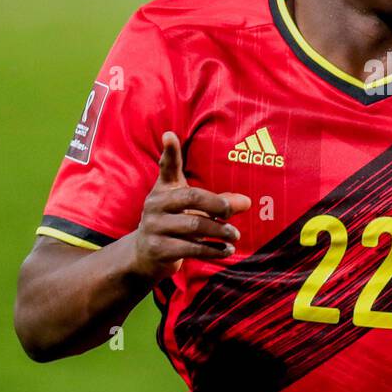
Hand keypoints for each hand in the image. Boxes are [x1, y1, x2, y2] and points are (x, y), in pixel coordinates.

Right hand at [131, 132, 251, 280]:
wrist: (144, 255)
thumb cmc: (174, 223)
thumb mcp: (190, 209)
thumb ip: (217, 202)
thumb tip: (247, 202)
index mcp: (163, 189)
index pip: (167, 167)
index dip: (169, 152)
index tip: (170, 135)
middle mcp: (155, 205)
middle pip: (193, 198)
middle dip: (218, 205)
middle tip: (233, 211)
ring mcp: (154, 227)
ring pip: (195, 226)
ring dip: (220, 231)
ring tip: (234, 235)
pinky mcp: (158, 249)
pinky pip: (191, 248)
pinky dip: (213, 249)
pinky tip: (225, 250)